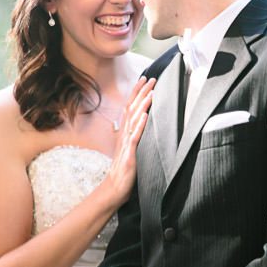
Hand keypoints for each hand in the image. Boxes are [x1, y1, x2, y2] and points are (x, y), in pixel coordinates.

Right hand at [104, 76, 155, 204]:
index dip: (136, 93)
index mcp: (124, 132)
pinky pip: (135, 137)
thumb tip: (142, 123)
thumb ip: (134, 136)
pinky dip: (140, 125)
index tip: (144, 79)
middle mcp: (124, 135)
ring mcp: (126, 144)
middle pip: (132, 109)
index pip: (130, 108)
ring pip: (134, 120)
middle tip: (151, 78)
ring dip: (143, 105)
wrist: (115, 188)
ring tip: (151, 92)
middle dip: (141, 92)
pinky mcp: (130, 154)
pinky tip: (146, 115)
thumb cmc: (124, 170)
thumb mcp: (130, 149)